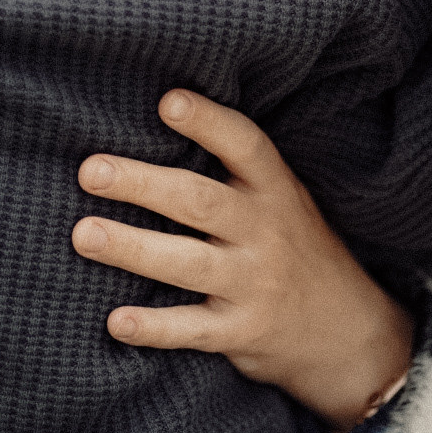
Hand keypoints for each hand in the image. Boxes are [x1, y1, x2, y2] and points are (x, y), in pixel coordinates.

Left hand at [72, 90, 413, 432]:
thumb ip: (232, 171)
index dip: (208, 122)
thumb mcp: (280, 199)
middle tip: (91, 171)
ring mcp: (256, 283)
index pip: (245, 145)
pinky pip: (193, 330)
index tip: (167, 101)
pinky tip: (116, 322)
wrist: (348, 329)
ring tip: (83, 234)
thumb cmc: (292, 246)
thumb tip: (154, 116)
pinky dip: (154, 327)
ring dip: (133, 248)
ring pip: (188, 263)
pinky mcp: (242, 331)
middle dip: (143, 185)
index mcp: (275, 189)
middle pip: (200, 202)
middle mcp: (267, 231)